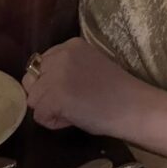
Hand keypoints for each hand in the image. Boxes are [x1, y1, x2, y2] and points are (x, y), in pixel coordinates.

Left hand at [23, 37, 158, 135]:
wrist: (134, 107)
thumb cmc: (118, 92)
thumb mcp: (89, 66)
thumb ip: (66, 67)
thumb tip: (42, 82)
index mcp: (71, 45)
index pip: (41, 65)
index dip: (52, 82)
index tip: (74, 91)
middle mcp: (61, 55)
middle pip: (31, 80)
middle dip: (45, 95)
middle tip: (72, 102)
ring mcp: (56, 75)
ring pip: (33, 99)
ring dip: (49, 110)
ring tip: (75, 111)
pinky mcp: (54, 96)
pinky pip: (39, 116)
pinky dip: (54, 123)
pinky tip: (75, 118)